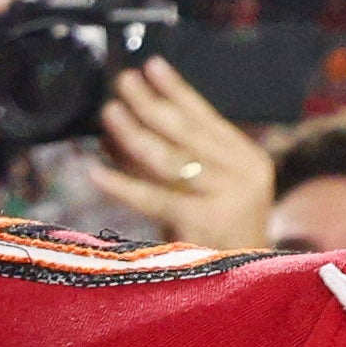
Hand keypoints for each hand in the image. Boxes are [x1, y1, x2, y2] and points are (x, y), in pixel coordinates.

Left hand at [90, 61, 276, 260]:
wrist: (246, 281)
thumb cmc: (217, 233)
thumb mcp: (206, 189)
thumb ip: (176, 159)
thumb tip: (122, 126)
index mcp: (249, 159)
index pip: (207, 117)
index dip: (177, 91)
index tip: (151, 65)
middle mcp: (245, 174)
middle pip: (187, 133)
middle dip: (150, 104)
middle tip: (121, 82)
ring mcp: (228, 198)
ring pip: (170, 160)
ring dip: (134, 133)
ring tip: (108, 112)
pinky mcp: (204, 224)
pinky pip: (154, 198)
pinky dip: (122, 184)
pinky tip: (96, 171)